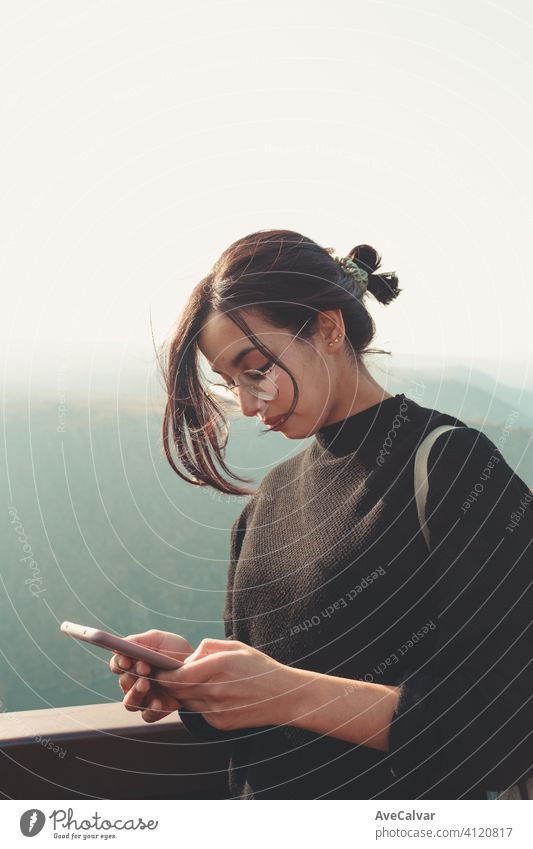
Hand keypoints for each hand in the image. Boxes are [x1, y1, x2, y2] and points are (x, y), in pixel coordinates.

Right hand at [109, 629, 192, 722]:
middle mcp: (135, 682)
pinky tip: (158, 703)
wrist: (199, 668)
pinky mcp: (156, 711)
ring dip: (135, 693)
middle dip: (131, 675)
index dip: (119, 663)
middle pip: (123, 683)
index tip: (126, 660)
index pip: (117, 664)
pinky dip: (150, 710)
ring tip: (146, 684)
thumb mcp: (158, 640)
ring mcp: (145, 698)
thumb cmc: (175, 651)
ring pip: (130, 703)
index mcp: (133, 663)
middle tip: (145, 669)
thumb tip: (118, 646)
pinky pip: (147, 715)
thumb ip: (138, 641)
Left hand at [150, 638, 297, 730]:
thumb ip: (207, 647)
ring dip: (182, 693)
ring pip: (186, 702)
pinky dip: (198, 703)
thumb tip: (187, 660)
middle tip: (162, 676)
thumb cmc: (259, 667)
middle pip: (178, 690)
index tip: (158, 669)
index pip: (178, 675)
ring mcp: (217, 710)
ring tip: (187, 683)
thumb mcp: (235, 646)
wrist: (283, 697)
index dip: (163, 674)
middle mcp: (215, 690)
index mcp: (219, 667)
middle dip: (168, 684)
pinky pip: (199, 712)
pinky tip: (210, 694)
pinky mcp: (219, 723)